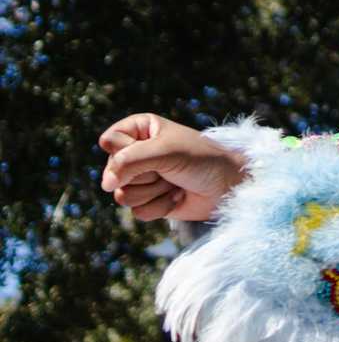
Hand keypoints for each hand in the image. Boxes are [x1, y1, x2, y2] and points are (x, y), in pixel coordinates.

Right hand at [99, 114, 248, 221]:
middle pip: (113, 172)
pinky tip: (177, 197)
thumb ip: (129, 162)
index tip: (157, 149)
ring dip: (154, 191)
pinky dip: (161, 206)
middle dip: (146, 175)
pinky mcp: (148, 201)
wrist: (229, 186)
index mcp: (139, 130)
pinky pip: (137, 212)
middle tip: (171, 169)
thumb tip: (106, 186)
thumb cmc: (202, 159)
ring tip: (175, 182)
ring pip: (123, 195)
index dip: (129, 151)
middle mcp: (136, 153)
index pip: (109, 142)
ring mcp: (140, 179)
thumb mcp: (166, 151)